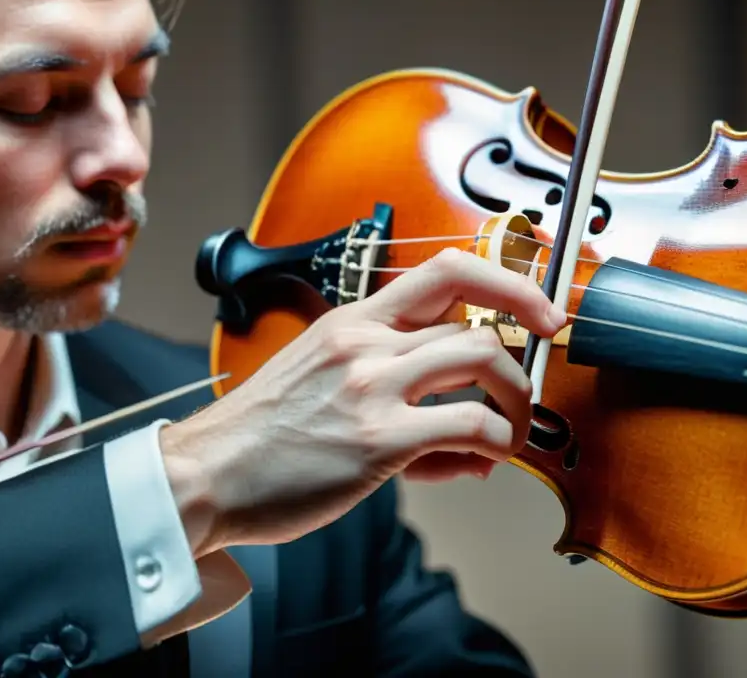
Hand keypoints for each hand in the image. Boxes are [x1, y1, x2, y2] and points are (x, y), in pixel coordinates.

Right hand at [161, 247, 566, 555]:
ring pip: (486, 364)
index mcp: (352, 322)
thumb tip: (459, 419)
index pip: (446, 272)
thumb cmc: (258, 433)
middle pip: (479, 327)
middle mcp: (366, 343)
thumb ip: (387, 381)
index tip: (540, 310)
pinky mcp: (379, 440)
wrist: (205, 474)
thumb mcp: (317, 377)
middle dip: (521, 366)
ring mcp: (373, 388)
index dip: (509, 284)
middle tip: (523, 397)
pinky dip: (495, 446)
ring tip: (507, 434)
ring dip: (516, 404)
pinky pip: (472, 427)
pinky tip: (479, 463)